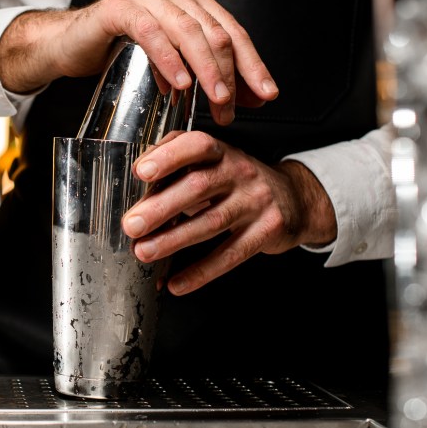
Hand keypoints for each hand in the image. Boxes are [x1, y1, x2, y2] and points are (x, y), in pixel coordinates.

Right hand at [0, 0, 279, 124]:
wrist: (69, 46)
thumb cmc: (117, 55)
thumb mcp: (170, 67)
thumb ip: (202, 76)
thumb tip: (243, 99)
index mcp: (192, 3)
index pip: (232, 32)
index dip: (253, 65)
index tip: (266, 96)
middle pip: (215, 32)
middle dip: (230, 75)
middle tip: (232, 109)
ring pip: (188, 31)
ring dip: (206, 70)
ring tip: (215, 99)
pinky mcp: (119, 8)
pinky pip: (151, 32)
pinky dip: (169, 59)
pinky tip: (179, 83)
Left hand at [120, 131, 337, 294]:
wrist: (294, 199)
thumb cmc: (238, 182)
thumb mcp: (213, 163)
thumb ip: (177, 165)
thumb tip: (135, 177)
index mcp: (221, 152)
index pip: (197, 145)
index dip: (169, 156)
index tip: (142, 172)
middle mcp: (240, 172)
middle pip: (198, 186)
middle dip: (161, 207)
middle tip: (132, 225)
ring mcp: (255, 202)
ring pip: (211, 222)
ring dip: (174, 240)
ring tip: (145, 252)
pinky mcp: (267, 231)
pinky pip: (230, 254)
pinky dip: (201, 271)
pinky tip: (177, 282)